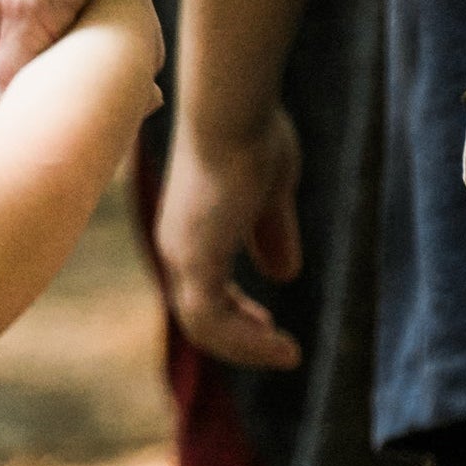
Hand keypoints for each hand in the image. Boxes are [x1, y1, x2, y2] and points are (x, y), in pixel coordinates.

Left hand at [0, 0, 170, 99]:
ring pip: (10, 91)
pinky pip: (25, 81)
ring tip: (131, 101)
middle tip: (127, 105)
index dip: (36, 97)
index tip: (92, 108)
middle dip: (50, 112)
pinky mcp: (25, 2)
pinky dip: (68, 102)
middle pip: (0, 88)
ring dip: (64, 109)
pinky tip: (116, 98)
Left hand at [157, 105, 302, 369]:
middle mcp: (178, 245)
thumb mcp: (270, 194)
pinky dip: (245, 340)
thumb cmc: (252, 136)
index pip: (202, 288)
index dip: (234, 312)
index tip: (265, 322)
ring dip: (246, 347)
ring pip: (203, 325)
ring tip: (287, 355)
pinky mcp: (195, 259)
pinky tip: (280, 344)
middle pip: (198, 314)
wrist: (233, 110)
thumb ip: (272, 233)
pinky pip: (211, 321)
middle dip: (238, 336)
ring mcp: (182, 253)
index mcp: (191, 229)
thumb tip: (284, 274)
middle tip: (277, 347)